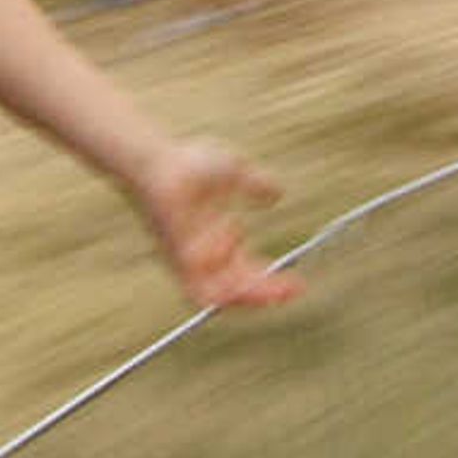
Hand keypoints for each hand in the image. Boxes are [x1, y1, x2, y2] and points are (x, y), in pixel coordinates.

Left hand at [134, 138, 301, 309]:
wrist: (159, 163)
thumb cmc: (189, 163)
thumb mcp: (235, 171)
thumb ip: (256, 184)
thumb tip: (277, 193)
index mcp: (219, 240)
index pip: (250, 272)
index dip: (273, 282)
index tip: (299, 284)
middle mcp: (205, 255)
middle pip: (239, 289)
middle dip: (267, 294)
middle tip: (292, 290)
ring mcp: (189, 261)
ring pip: (222, 294)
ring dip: (245, 291)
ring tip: (264, 280)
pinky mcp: (176, 262)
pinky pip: (198, 291)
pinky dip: (217, 289)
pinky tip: (230, 266)